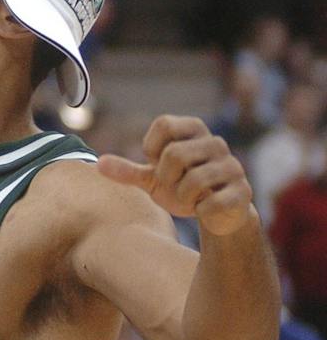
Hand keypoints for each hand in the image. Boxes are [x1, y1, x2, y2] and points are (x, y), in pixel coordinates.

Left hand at [98, 115, 254, 235]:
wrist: (218, 216)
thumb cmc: (183, 189)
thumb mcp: (153, 179)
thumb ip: (128, 171)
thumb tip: (98, 164)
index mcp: (194, 130)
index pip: (164, 123)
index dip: (152, 147)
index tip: (158, 162)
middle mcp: (216, 143)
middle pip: (174, 154)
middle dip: (166, 178)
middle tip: (174, 187)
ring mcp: (232, 167)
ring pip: (193, 180)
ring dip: (182, 197)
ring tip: (190, 198)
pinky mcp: (242, 192)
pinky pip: (210, 204)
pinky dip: (200, 212)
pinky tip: (205, 209)